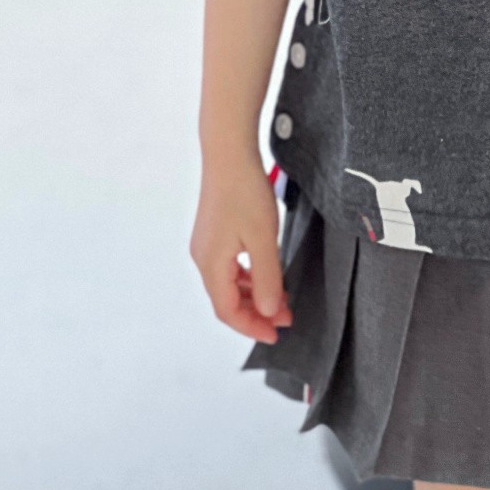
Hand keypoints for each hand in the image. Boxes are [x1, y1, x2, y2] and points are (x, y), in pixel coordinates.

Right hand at [190, 153, 293, 344]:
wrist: (229, 154)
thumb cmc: (245, 193)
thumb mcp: (263, 238)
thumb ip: (267, 278)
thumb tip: (270, 312)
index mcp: (211, 264)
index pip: (227, 311)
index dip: (251, 327)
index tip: (276, 335)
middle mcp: (203, 258)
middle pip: (226, 300)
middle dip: (256, 313)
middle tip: (286, 320)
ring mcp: (207, 245)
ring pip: (229, 284)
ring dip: (254, 296)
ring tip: (283, 301)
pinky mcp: (214, 234)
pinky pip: (230, 267)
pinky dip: (249, 278)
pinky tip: (267, 276)